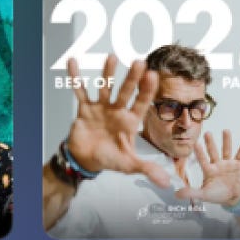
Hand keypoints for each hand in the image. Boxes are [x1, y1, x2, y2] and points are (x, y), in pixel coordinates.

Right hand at [65, 56, 175, 184]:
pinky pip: (80, 91)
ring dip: (108, 73)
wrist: (86, 160)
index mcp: (130, 122)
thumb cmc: (110, 159)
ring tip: (112, 57)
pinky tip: (73, 62)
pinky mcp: (85, 109)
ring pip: (105, 88)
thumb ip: (147, 169)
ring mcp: (101, 108)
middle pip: (126, 92)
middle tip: (139, 62)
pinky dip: (76, 78)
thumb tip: (166, 183)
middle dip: (132, 78)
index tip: (153, 76)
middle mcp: (117, 111)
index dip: (147, 91)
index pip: (141, 103)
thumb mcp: (129, 165)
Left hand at [173, 130, 239, 205]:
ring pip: (227, 150)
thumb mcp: (203, 195)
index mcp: (208, 170)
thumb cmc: (216, 195)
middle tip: (207, 132)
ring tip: (225, 130)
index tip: (195, 143)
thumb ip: (191, 193)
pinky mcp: (238, 164)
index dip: (199, 152)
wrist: (232, 198)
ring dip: (226, 141)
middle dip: (210, 143)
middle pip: (213, 152)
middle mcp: (217, 164)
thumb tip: (176, 194)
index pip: (203, 160)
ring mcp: (228, 163)